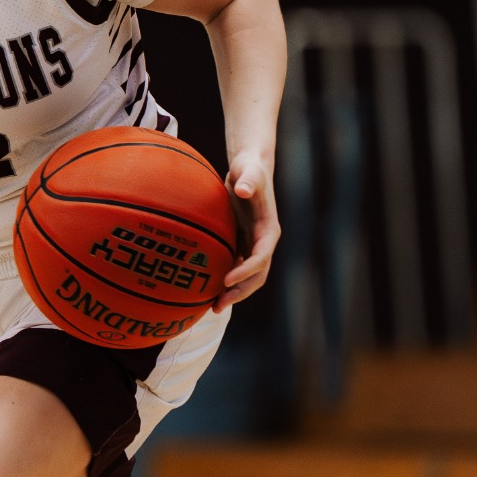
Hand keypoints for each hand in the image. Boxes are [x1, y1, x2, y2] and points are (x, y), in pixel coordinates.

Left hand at [213, 153, 277, 312]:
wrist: (247, 169)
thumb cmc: (248, 169)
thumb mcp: (249, 172)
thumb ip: (248, 180)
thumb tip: (244, 190)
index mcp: (269, 229)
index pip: (261, 257)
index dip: (246, 271)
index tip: (227, 280)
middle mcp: (263, 242)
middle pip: (256, 275)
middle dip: (240, 291)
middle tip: (218, 304)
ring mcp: (253, 245)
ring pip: (247, 277)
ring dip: (233, 293)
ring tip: (212, 307)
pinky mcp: (241, 244)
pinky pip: (235, 268)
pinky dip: (225, 281)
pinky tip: (207, 291)